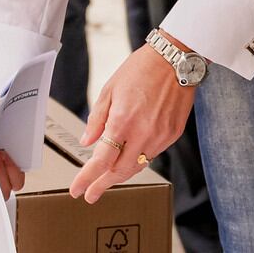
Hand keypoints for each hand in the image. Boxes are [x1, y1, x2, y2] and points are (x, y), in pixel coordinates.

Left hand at [73, 44, 196, 204]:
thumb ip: (97, 119)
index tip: (77, 190)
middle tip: (91, 193)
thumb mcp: (110, 89)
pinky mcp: (173, 135)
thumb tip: (87, 142)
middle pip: (120, 171)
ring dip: (120, 174)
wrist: (176, 60)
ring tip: (106, 179)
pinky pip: (152, 154)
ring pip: (138, 166)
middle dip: (103, 185)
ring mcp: (161, 136)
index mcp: (123, 121)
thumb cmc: (141, 69)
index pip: (101, 161)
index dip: (87, 179)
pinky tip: (129, 158)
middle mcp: (143, 133)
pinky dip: (138, 159)